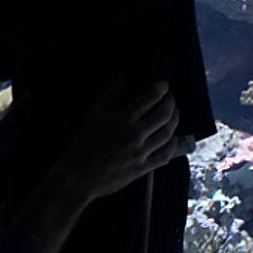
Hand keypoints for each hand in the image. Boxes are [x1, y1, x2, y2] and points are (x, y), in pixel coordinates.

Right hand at [55, 79, 179, 202]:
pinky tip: (173, 139)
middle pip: (164, 114)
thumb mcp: (91, 114)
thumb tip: (121, 76)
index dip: (162, 88)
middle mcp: (136, 134)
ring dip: (175, 120)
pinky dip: (173, 145)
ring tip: (175, 114)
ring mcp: (142, 152)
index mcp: (124, 118)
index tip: (164, 85)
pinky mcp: (143, 168)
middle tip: (171, 98)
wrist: (78, 177)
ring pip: (168, 133)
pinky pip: (165, 155)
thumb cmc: (82, 144)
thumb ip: (107, 94)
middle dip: (171, 102)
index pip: (151, 97)